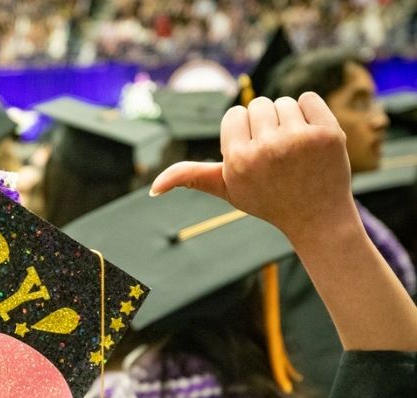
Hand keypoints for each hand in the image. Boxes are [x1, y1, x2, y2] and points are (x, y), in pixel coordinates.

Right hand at [151, 93, 357, 245]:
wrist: (316, 216)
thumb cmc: (267, 200)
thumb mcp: (226, 189)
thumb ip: (191, 178)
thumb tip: (153, 189)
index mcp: (237, 160)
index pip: (234, 115)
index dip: (242, 133)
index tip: (253, 155)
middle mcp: (266, 148)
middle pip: (257, 105)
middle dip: (265, 125)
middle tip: (276, 155)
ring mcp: (299, 140)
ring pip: (283, 102)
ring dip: (288, 120)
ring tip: (294, 151)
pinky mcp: (328, 133)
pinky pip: (310, 98)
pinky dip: (311, 113)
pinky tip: (311, 140)